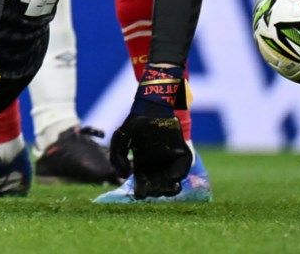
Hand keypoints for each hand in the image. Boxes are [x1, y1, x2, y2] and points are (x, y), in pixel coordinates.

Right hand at [107, 63, 192, 198]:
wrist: (153, 107)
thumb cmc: (136, 122)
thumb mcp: (120, 138)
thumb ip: (116, 156)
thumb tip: (123, 175)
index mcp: (142, 164)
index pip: (142, 184)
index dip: (141, 191)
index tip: (139, 193)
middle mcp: (157, 165)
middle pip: (158, 187)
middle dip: (156, 191)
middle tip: (153, 190)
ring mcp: (170, 161)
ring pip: (172, 181)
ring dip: (169, 188)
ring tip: (166, 188)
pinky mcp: (182, 154)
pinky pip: (183, 169)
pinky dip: (179, 175)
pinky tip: (173, 178)